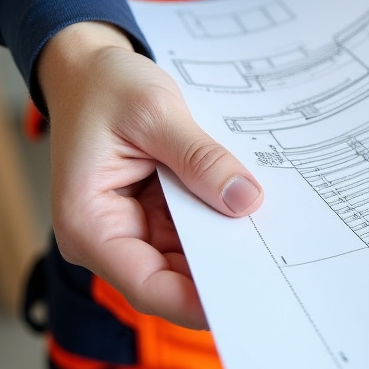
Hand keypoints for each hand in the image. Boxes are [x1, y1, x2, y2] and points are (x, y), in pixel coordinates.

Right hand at [37, 21, 263, 328]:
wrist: (87, 67)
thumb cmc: (104, 87)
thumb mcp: (154, 111)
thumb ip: (199, 158)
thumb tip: (244, 199)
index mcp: (88, 223)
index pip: (147, 285)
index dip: (197, 301)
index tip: (248, 297)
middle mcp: (105, 238)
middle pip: (170, 279)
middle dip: (222, 271)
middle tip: (280, 269)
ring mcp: (130, 229)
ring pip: (186, 259)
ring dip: (225, 246)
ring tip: (273, 238)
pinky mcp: (150, 216)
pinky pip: (191, 232)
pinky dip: (218, 222)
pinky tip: (251, 213)